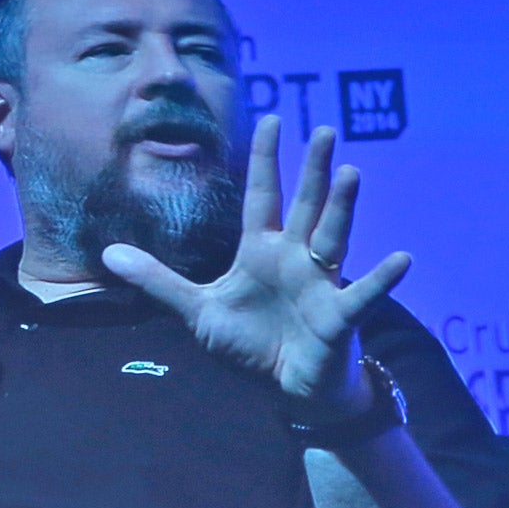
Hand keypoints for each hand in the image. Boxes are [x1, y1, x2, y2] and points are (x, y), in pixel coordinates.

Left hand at [100, 116, 412, 408]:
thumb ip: (157, 280)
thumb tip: (107, 254)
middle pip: (303, 206)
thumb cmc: (250, 346)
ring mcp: (321, 284)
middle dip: (311, 169)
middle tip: (323, 129)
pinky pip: (362, 293)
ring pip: (332, 237)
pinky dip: (381, 277)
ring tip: (351, 173)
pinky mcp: (339, 316)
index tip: (272, 118)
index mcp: (261, 251)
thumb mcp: (196, 311)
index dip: (266, 159)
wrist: (286, 389)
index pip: (262, 196)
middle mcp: (295, 258)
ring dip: (342, 208)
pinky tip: (401, 258)